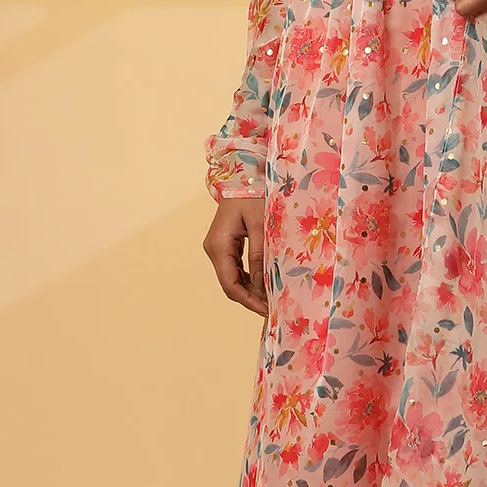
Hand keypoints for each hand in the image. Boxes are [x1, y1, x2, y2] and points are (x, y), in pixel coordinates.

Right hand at [203, 196, 266, 315]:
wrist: (243, 175)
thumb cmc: (253, 195)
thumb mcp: (261, 225)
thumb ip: (260, 255)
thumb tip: (263, 285)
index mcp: (219, 245)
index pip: (230, 284)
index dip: (248, 300)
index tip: (266, 310)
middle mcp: (213, 249)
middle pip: (229, 284)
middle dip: (250, 298)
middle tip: (272, 309)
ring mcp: (217, 247)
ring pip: (232, 278)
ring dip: (250, 290)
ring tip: (271, 299)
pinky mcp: (225, 245)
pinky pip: (235, 268)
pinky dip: (248, 278)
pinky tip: (264, 284)